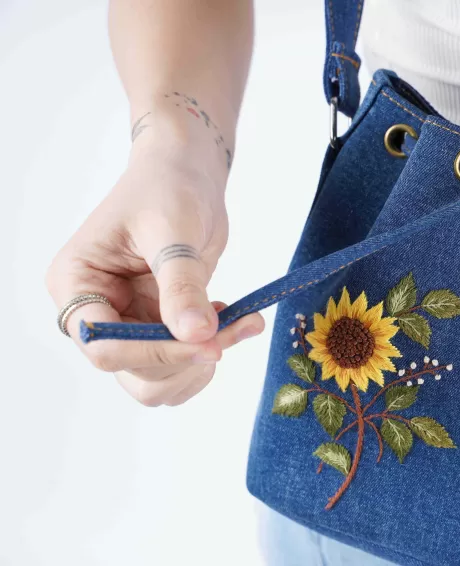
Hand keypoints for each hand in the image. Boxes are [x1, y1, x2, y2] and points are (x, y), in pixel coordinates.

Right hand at [46, 125, 263, 406]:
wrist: (188, 174)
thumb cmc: (168, 187)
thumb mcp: (173, 231)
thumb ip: (182, 285)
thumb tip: (197, 336)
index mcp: (77, 283)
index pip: (103, 345)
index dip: (156, 353)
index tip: (209, 343)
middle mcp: (97, 311)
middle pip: (131, 373)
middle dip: (184, 362)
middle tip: (230, 334)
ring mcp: (128, 322)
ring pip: (158, 379)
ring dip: (202, 363)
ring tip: (240, 324)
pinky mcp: (160, 324)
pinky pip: (182, 362)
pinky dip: (212, 350)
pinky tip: (234, 320)